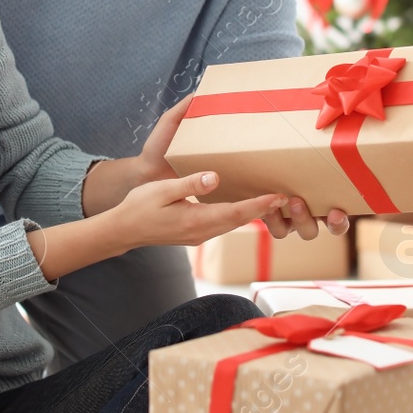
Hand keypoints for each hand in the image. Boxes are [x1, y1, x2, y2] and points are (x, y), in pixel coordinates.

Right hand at [136, 94, 349, 240]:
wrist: (123, 230)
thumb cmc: (139, 207)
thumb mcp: (162, 190)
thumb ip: (190, 183)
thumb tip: (215, 177)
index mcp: (195, 221)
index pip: (235, 213)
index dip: (259, 206)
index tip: (279, 196)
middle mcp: (202, 232)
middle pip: (241, 220)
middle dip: (264, 209)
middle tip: (289, 196)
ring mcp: (200, 235)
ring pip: (234, 223)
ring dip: (254, 213)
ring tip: (275, 198)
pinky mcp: (197, 233)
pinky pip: (224, 223)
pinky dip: (239, 214)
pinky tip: (247, 204)